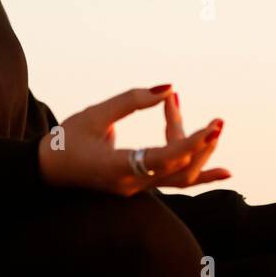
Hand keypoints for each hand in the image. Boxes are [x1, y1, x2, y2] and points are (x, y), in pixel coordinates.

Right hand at [36, 86, 230, 194]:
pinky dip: (201, 174)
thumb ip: (130, 101)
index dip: (188, 144)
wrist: (49, 170)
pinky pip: (175, 181)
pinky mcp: (141, 185)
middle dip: (200, 143)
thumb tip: (168, 88)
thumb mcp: (94, 114)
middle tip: (218, 120)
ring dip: (200, 152)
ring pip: (179, 175)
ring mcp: (137, 188)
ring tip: (216, 127)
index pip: (161, 160)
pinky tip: (226, 172)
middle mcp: (131, 183)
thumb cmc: (67, 139)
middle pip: (177, 169)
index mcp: (116, 167)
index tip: (210, 127)